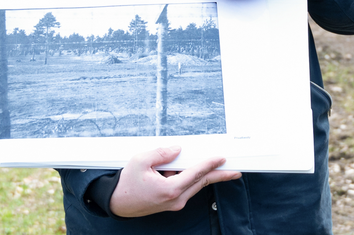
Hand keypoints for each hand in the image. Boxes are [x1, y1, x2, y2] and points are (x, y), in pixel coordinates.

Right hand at [108, 146, 240, 217]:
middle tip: (235, 170)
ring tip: (209, 163)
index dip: (210, 164)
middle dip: (219, 175)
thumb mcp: (140, 161)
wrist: (117, 203)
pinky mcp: (172, 203)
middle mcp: (175, 199)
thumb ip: (161, 153)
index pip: (196, 174)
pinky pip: (185, 188)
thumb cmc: (127, 183)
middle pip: (201, 183)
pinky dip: (188, 178)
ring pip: (194, 185)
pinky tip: (178, 169)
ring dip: (201, 175)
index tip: (222, 158)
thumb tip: (177, 150)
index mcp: (169, 189)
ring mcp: (175, 203)